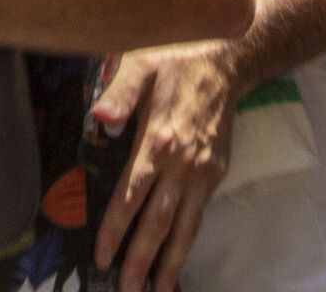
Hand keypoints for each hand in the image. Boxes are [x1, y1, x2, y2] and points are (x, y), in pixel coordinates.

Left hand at [92, 41, 239, 291]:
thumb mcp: (142, 64)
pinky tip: (175, 260)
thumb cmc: (175, 61)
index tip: (102, 258)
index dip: (115, 231)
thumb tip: (99, 120)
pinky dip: (185, 243)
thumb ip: (119, 94)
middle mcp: (181, 165)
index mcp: (158, 141)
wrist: (227, 60)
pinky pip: (197, 217)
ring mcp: (202, 174)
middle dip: (141, 261)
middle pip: (157, 224)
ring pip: (184, 229)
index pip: (131, 197)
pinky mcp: (215, 175)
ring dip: (169, 264)